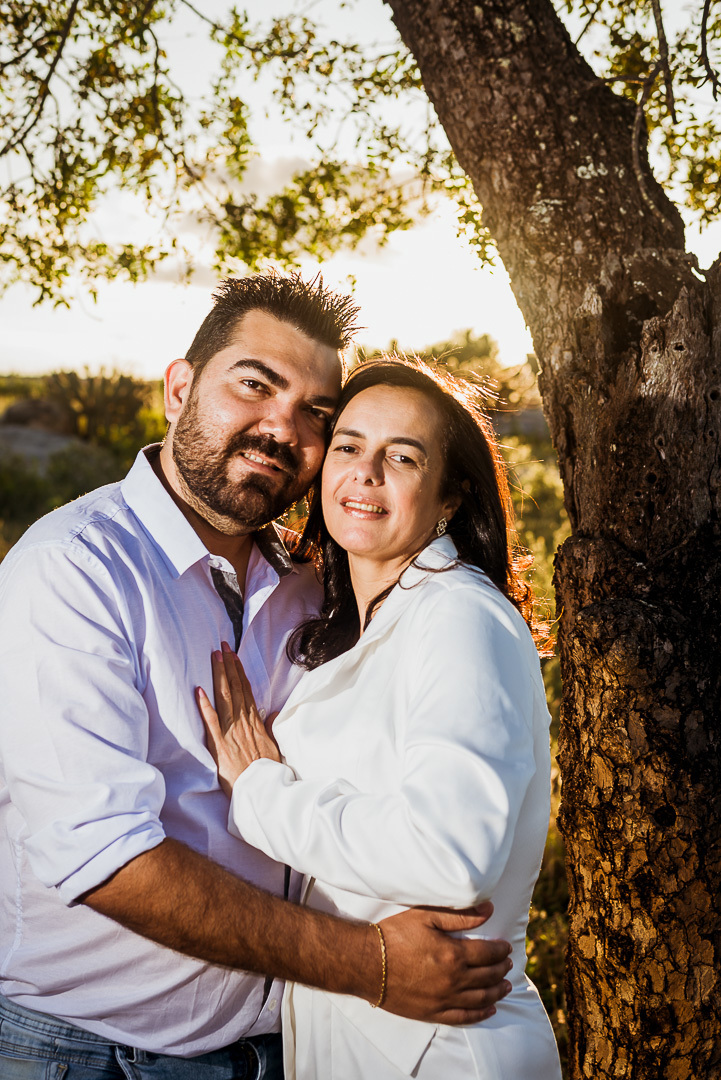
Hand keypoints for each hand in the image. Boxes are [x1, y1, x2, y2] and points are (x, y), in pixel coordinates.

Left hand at [197, 642, 280, 796]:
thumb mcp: (273, 746)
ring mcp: (232, 732)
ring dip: (219, 676)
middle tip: (222, 646)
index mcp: (255, 722)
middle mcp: (244, 722)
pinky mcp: (220, 745)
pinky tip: (199, 691)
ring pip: (225, 698)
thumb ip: (269, 728)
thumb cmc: (266, 771)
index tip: (234, 656)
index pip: (246, 690)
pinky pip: (211, 722)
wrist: (262, 789)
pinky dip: (205, 706)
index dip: (239, 671)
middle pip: (236, 688)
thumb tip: (270, 713)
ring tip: (214, 657)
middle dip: (228, 665)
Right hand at [377, 902, 512, 1024]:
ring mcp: (444, 999)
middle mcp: (453, 980)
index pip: (488, 954)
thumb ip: (460, 916)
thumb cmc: (395, 935)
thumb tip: (489, 910)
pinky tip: (489, 1009)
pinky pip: (464, 1017)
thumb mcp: (426, 917)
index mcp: (453, 955)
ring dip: (497, 991)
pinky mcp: (433, 1013)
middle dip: (501, 969)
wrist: (368, 963)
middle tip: (508, 963)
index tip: (506, 947)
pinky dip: (480, 1013)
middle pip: (487, 976)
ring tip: (505, 985)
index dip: (500, 950)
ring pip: (481, 998)